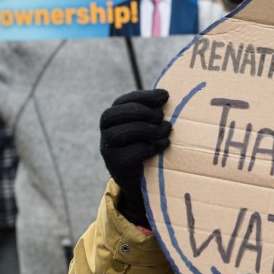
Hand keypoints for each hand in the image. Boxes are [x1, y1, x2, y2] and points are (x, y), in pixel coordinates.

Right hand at [99, 89, 170, 225]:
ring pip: (120, 133)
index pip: (123, 101)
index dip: (144, 96)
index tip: (165, 96)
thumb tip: (167, 95)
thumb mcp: (150, 125)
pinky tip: (162, 145)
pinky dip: (149, 148)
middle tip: (161, 116)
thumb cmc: (150, 144)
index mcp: (115, 117)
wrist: (144, 179)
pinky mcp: (116, 166)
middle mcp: (106, 132)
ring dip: (146, 129)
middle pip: (115, 114)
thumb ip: (154, 110)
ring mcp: (108, 150)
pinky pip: (129, 154)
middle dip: (141, 112)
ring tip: (165, 130)